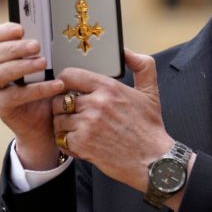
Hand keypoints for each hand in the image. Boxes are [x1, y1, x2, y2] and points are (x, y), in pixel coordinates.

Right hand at [0, 22, 65, 168]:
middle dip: (14, 48)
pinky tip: (56, 85)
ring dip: (22, 66)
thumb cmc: (41, 88)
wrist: (43, 122)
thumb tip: (46, 33)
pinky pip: (16, 96)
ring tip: (43, 62)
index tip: (20, 29)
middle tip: (36, 45)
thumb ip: (36, 52)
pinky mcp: (2, 107)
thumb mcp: (39, 67)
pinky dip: (38, 89)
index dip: (2, 32)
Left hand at [52, 49, 171, 192]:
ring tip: (79, 130)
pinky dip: (67, 142)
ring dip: (64, 126)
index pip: (69, 75)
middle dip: (64, 107)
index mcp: (109, 88)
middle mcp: (96, 104)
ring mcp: (87, 124)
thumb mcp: (150, 92)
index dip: (64, 82)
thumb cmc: (150, 127)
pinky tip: (81, 143)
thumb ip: (142, 65)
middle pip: (60, 99)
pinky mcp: (82, 144)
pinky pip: (61, 138)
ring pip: (58, 120)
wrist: (153, 160)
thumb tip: (125, 52)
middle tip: (74, 114)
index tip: (68, 90)